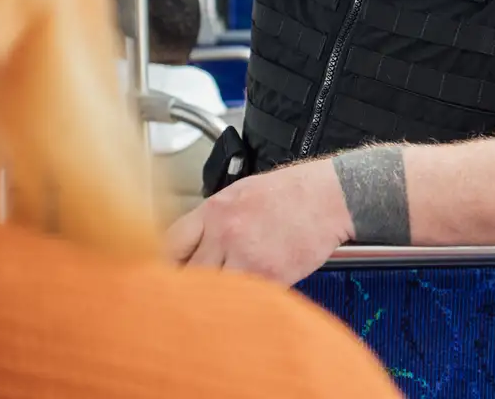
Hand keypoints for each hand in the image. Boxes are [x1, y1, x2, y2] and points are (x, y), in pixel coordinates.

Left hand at [165, 158, 352, 284]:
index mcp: (215, 210)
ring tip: (214, 303)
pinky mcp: (271, 277)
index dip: (164, 264)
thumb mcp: (241, 192)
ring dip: (213, 298)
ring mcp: (248, 256)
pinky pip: (246, 298)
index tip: (164, 276)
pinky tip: (245, 299)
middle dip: (185, 286)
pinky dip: (244, 302)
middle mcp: (226, 233)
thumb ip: (214, 219)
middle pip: (187, 273)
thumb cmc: (291, 192)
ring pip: (213, 291)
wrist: (330, 195)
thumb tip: (192, 245)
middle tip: (184, 297)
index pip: (171, 244)